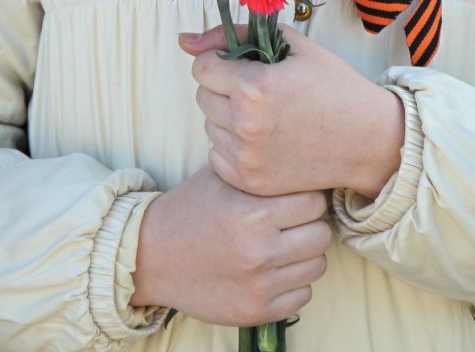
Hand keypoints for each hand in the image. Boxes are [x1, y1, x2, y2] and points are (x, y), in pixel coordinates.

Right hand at [129, 165, 332, 326]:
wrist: (152, 257)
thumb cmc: (190, 210)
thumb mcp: (221, 177)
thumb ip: (263, 171)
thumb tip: (305, 161)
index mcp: (253, 214)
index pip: (315, 202)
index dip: (306, 198)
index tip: (293, 199)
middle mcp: (260, 252)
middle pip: (322, 235)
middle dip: (310, 226)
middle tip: (292, 223)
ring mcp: (260, 286)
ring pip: (317, 266)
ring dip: (304, 255)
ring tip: (282, 246)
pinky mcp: (256, 312)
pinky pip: (303, 296)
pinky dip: (293, 283)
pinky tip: (273, 270)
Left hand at [182, 25, 404, 199]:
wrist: (367, 139)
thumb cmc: (333, 86)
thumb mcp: (292, 46)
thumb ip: (235, 35)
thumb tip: (185, 40)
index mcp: (254, 87)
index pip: (203, 67)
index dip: (222, 62)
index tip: (245, 67)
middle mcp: (245, 125)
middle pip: (203, 96)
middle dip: (224, 88)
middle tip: (260, 92)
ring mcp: (246, 158)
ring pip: (209, 125)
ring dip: (228, 117)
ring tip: (266, 116)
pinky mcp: (249, 181)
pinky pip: (217, 155)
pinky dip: (233, 146)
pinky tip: (264, 140)